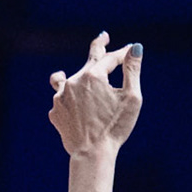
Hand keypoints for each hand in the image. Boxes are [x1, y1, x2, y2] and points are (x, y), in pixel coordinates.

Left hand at [48, 32, 142, 157]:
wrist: (92, 153)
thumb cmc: (115, 127)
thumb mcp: (131, 98)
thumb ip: (132, 71)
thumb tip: (135, 48)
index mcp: (93, 76)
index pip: (109, 57)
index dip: (120, 53)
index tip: (128, 48)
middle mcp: (73, 81)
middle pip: (88, 61)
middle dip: (98, 48)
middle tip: (103, 38)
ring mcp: (61, 96)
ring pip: (66, 79)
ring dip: (73, 77)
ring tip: (65, 75)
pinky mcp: (56, 111)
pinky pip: (61, 100)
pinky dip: (68, 100)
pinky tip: (71, 107)